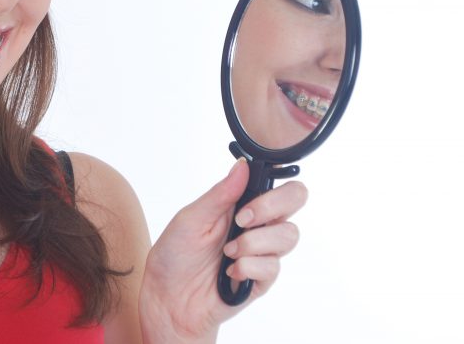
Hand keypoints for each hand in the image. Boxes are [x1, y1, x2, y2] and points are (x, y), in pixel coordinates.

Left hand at [139, 159, 307, 342]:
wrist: (169, 298)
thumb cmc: (175, 255)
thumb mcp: (191, 218)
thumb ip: (220, 194)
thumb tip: (242, 165)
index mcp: (239, 204)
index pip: (276, 184)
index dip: (272, 187)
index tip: (247, 203)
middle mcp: (256, 225)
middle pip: (295, 201)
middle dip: (271, 209)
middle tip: (242, 221)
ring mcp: (262, 252)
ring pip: (288, 235)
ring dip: (254, 242)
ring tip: (228, 252)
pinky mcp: (262, 279)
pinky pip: (273, 267)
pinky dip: (248, 267)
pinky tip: (230, 272)